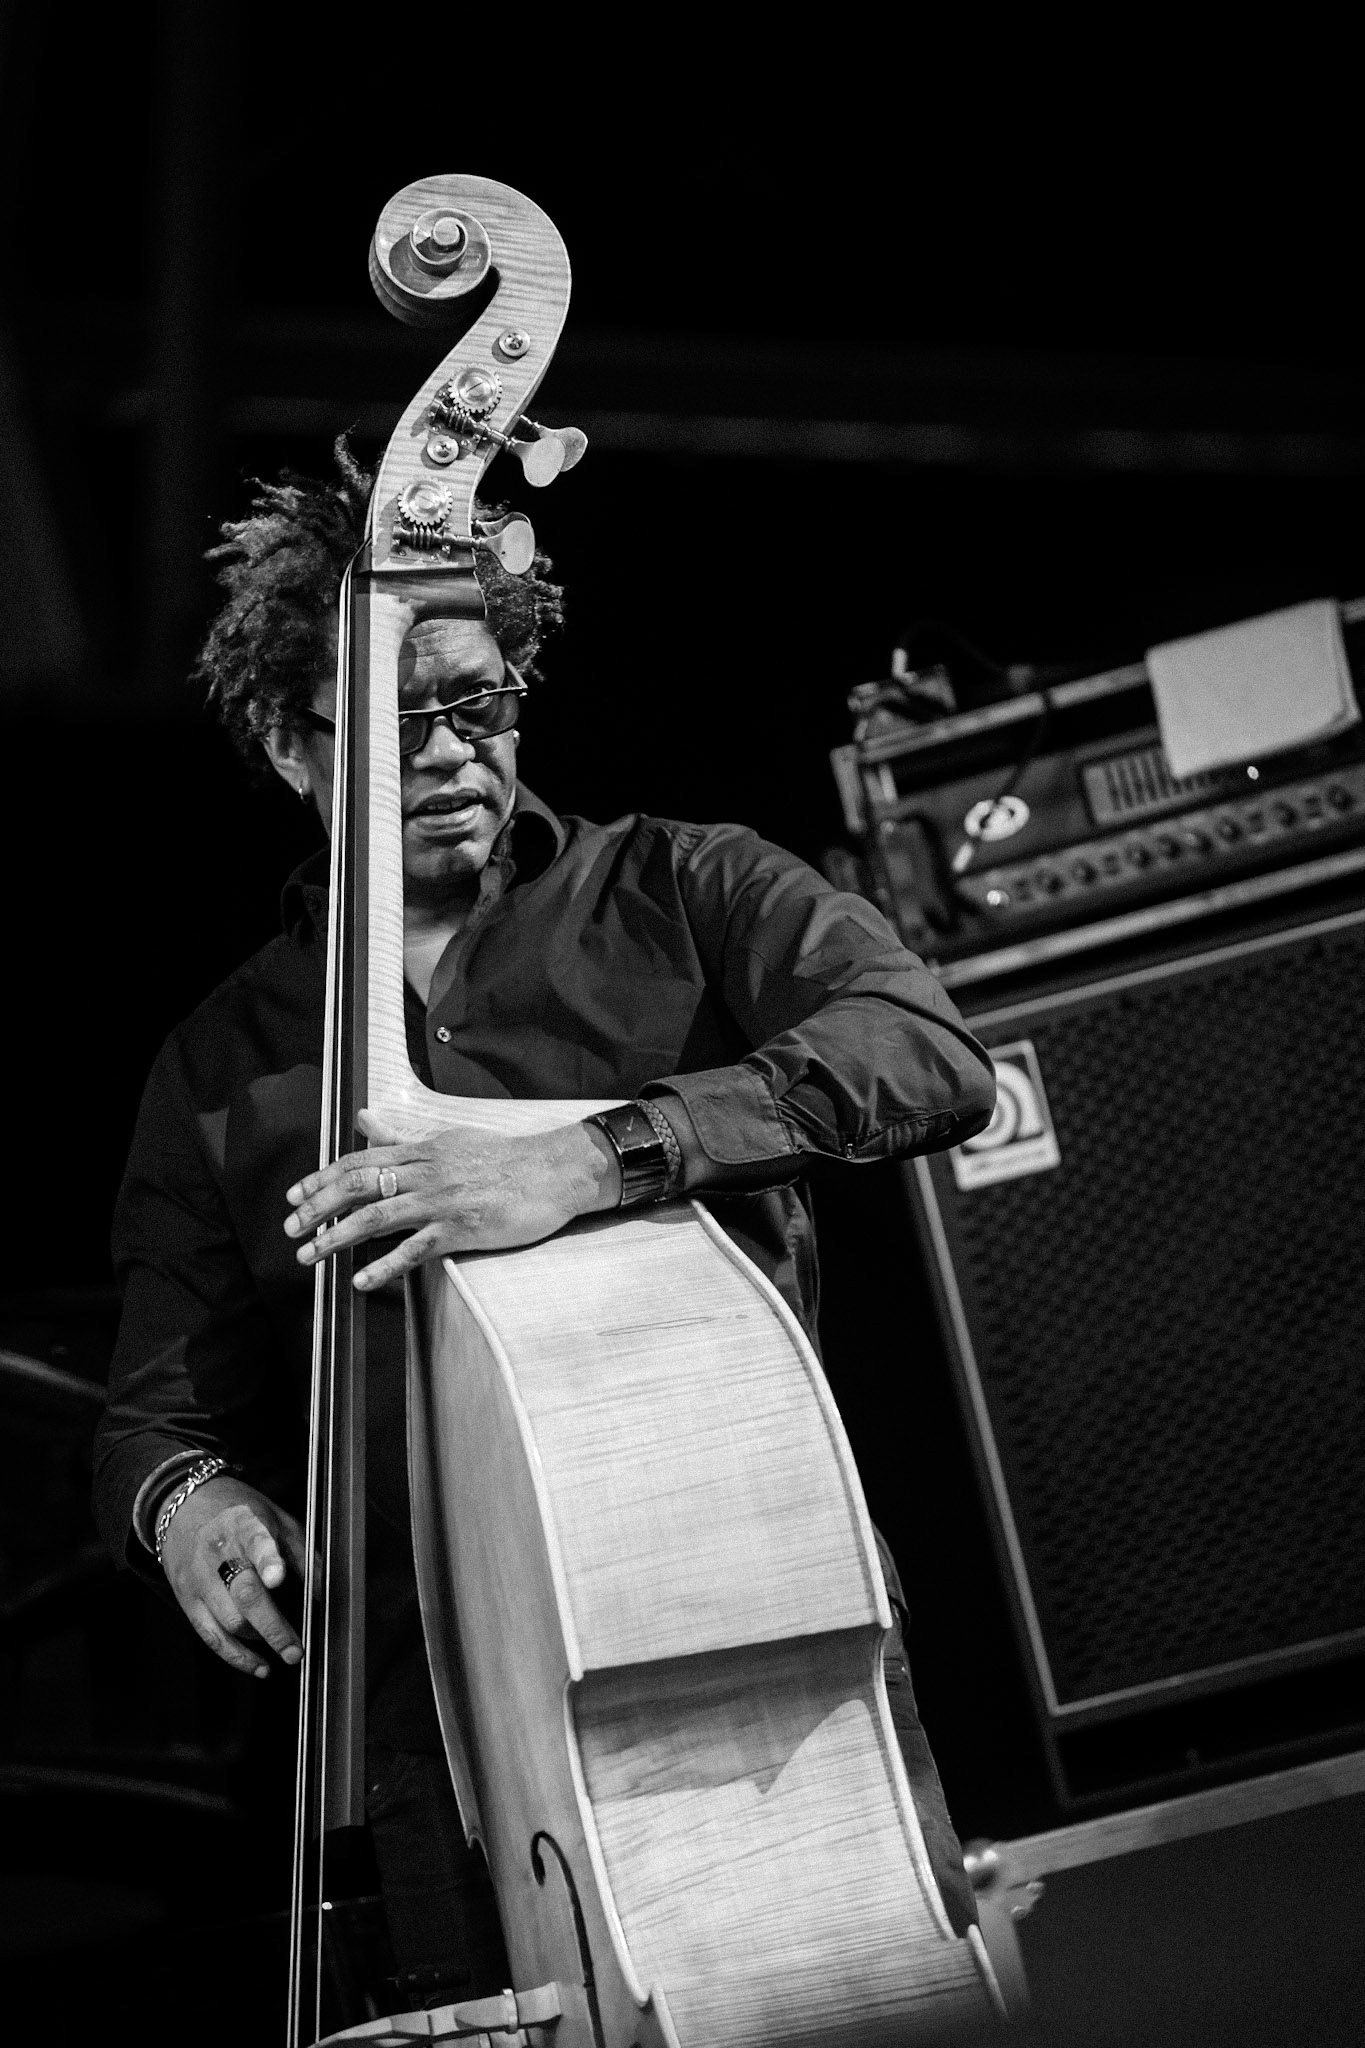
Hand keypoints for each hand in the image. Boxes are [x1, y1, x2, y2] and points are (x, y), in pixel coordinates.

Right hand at [159, 1474, 306, 1678]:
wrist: (183, 1506)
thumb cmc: (238, 1513)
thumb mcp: (274, 1518)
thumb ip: (301, 1552)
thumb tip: (323, 1588)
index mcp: (243, 1524)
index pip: (256, 1542)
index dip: (267, 1561)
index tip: (278, 1578)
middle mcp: (216, 1552)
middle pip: (244, 1593)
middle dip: (273, 1626)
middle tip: (296, 1649)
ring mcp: (198, 1579)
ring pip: (228, 1620)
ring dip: (260, 1642)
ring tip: (287, 1650)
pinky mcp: (187, 1600)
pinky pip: (210, 1636)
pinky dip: (236, 1656)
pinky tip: (260, 1666)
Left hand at [284, 1111, 621, 1290]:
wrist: (553, 1172)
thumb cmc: (503, 1158)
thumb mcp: (448, 1139)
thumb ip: (401, 1137)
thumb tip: (362, 1118)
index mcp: (421, 1150)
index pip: (358, 1162)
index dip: (321, 1178)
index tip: (293, 1195)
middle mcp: (424, 1173)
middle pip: (357, 1187)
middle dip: (317, 1208)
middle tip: (288, 1229)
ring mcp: (442, 1201)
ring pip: (376, 1218)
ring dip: (337, 1237)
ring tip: (308, 1257)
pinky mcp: (461, 1228)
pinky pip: (415, 1249)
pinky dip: (385, 1266)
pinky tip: (360, 1281)